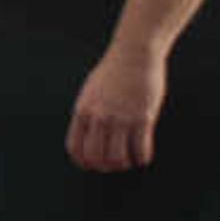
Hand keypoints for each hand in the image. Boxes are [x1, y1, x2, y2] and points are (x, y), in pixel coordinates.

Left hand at [66, 44, 165, 171]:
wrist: (134, 54)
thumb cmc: (113, 72)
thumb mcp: (90, 92)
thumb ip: (88, 113)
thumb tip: (89, 136)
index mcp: (83, 111)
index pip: (75, 148)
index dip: (84, 162)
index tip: (94, 165)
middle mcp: (99, 117)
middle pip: (96, 157)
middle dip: (105, 167)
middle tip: (115, 165)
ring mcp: (121, 118)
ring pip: (118, 158)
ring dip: (124, 165)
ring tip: (130, 160)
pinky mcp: (142, 117)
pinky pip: (140, 150)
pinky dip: (142, 158)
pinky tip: (143, 156)